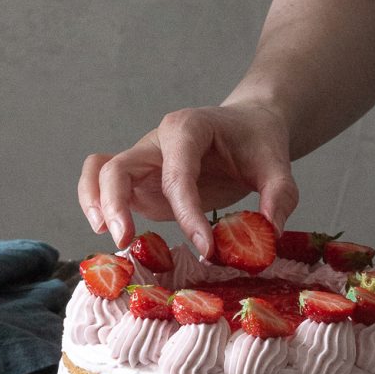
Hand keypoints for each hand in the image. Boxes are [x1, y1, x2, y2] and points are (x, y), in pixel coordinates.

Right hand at [77, 102, 298, 257]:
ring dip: (96, 203)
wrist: (249, 125)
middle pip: (119, 167)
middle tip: (126, 241)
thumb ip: (278, 196)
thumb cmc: (257, 141)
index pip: (177, 173)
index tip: (206, 248)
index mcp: (188, 128)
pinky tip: (109, 231)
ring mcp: (144, 160)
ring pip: (101, 172)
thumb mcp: (277, 164)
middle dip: (116, 204)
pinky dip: (96, 203)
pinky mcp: (141, 180)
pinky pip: (104, 184)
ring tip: (111, 237)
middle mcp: (157, 141)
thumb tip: (269, 235)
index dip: (187, 213)